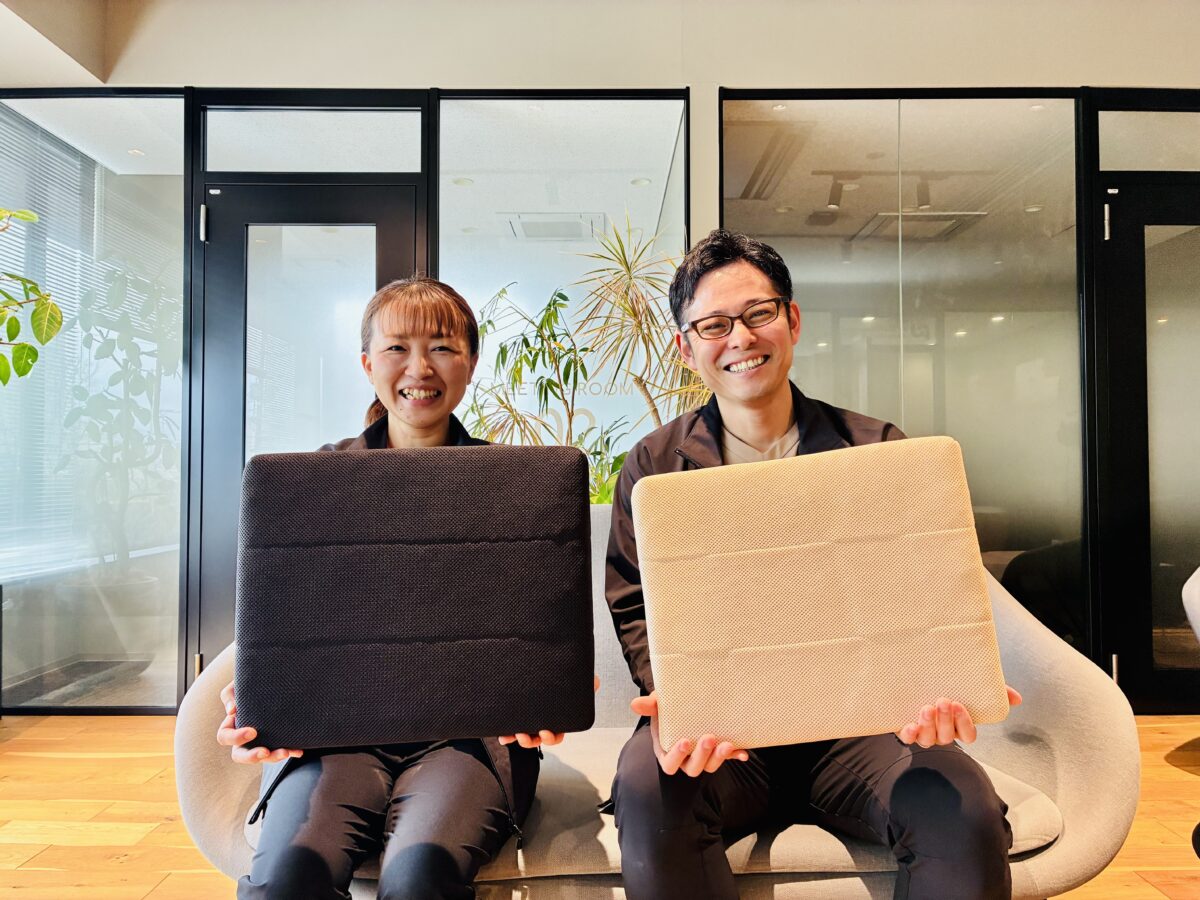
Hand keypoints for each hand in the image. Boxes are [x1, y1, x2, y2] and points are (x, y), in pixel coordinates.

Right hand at [217, 680, 303, 763]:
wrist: (273, 680)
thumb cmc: (251, 682)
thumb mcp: (238, 685)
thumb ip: (231, 694)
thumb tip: (232, 710)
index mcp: (231, 725)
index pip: (225, 737)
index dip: (236, 738)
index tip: (253, 731)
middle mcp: (244, 738)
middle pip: (240, 756)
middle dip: (252, 757)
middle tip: (265, 751)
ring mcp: (262, 741)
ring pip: (263, 757)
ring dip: (273, 757)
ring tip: (286, 752)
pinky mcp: (277, 740)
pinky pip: (282, 751)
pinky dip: (290, 752)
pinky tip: (298, 751)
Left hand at [499, 675, 600, 747]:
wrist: (539, 669)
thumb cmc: (561, 681)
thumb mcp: (574, 681)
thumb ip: (586, 683)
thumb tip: (596, 681)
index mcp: (555, 720)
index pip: (555, 735)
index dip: (551, 737)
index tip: (546, 732)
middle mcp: (540, 722)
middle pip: (537, 739)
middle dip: (532, 740)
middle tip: (527, 734)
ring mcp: (527, 721)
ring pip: (523, 737)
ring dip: (519, 739)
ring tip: (515, 734)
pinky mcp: (514, 717)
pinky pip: (509, 730)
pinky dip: (506, 735)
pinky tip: (503, 735)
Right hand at [629, 690, 747, 776]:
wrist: (683, 707)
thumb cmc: (668, 711)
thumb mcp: (658, 706)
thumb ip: (649, 706)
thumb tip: (635, 704)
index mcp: (666, 752)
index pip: (670, 764)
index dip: (677, 756)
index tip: (684, 742)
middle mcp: (685, 760)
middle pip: (692, 768)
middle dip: (702, 755)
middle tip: (709, 737)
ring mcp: (702, 758)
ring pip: (710, 767)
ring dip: (719, 758)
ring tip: (727, 744)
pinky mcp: (717, 753)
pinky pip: (728, 759)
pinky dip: (736, 756)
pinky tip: (744, 753)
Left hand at [896, 686, 1022, 746]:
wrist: (918, 678)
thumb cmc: (950, 686)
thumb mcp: (973, 687)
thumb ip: (996, 692)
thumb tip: (1016, 699)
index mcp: (959, 726)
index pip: (968, 735)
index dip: (964, 724)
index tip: (959, 705)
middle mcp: (942, 732)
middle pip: (947, 737)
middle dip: (945, 721)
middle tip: (943, 701)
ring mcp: (924, 732)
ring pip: (928, 740)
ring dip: (928, 727)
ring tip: (926, 708)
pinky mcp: (907, 728)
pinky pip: (908, 739)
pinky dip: (909, 735)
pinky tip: (910, 725)